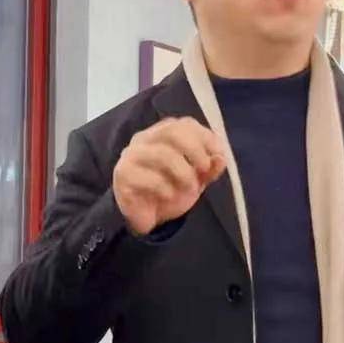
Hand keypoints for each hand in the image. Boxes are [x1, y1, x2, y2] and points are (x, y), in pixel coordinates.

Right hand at [113, 117, 226, 235]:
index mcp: (162, 134)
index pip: (184, 124)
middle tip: (204, 170)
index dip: (205, 137)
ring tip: (190, 188)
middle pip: (171, 131)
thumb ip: (209, 168)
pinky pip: (147, 178)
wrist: (146, 218)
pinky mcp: (123, 176)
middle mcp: (144, 139)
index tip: (219, 155)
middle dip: (195, 150)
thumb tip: (220, 159)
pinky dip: (165, 189)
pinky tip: (169, 197)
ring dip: (183, 172)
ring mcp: (131, 156)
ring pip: (161, 154)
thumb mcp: (196, 180)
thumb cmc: (170, 191)